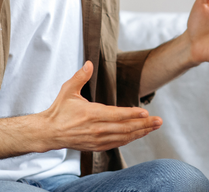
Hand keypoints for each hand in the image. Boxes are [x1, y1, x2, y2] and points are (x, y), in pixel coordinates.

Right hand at [39, 61, 161, 150]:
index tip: (145, 112)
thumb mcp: (68, 90)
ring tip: (154, 127)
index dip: (131, 114)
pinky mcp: (97, 146)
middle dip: (144, 124)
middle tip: (159, 121)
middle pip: (125, 128)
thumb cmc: (59, 110)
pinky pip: (117, 143)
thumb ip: (80, 77)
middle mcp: (97, 129)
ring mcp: (97, 139)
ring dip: (141, 132)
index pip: (116, 115)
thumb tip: (90, 63)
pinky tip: (139, 134)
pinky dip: (130, 139)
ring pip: (124, 137)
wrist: (49, 132)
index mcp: (91, 114)